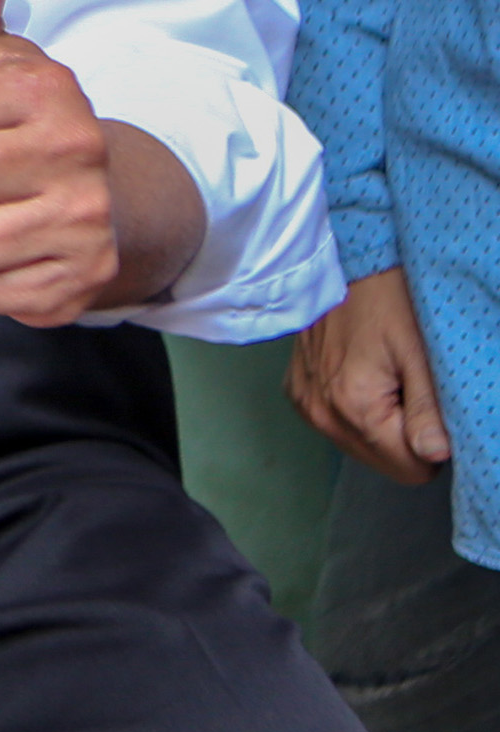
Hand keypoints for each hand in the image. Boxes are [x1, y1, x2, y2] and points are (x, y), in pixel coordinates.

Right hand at [295, 267, 452, 482]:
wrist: (341, 262)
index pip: (409, 468)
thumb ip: (427, 410)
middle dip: (403, 437)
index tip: (430, 405)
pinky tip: (360, 377)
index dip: (431, 444)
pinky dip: (354, 411)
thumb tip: (435, 456)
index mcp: (353, 406)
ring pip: (360, 447)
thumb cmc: (388, 301)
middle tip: (408, 388)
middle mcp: (320, 412)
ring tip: (385, 379)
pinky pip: (336, 426)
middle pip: (383, 463)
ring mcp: (304, 402)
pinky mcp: (296, 392)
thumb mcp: (420, 355)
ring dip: (379, 425)